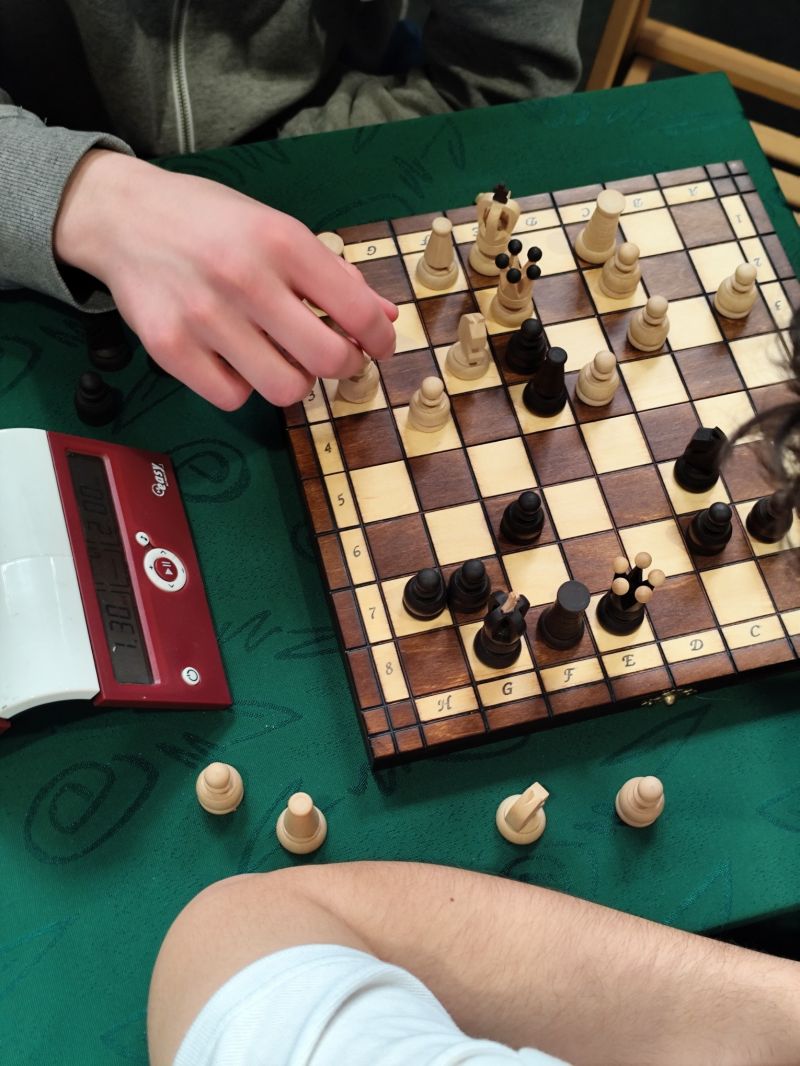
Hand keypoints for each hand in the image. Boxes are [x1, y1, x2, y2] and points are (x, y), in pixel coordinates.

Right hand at [54, 150, 397, 409]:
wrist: (123, 216)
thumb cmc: (210, 222)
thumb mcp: (277, 228)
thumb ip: (333, 275)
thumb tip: (384, 317)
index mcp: (281, 241)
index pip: (358, 312)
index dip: (381, 340)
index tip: (378, 346)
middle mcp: (245, 278)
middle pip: (327, 360)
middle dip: (344, 365)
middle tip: (335, 357)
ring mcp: (204, 317)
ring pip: (284, 389)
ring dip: (293, 380)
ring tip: (280, 356)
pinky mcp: (170, 348)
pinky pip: (233, 398)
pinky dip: (242, 386)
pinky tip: (234, 359)